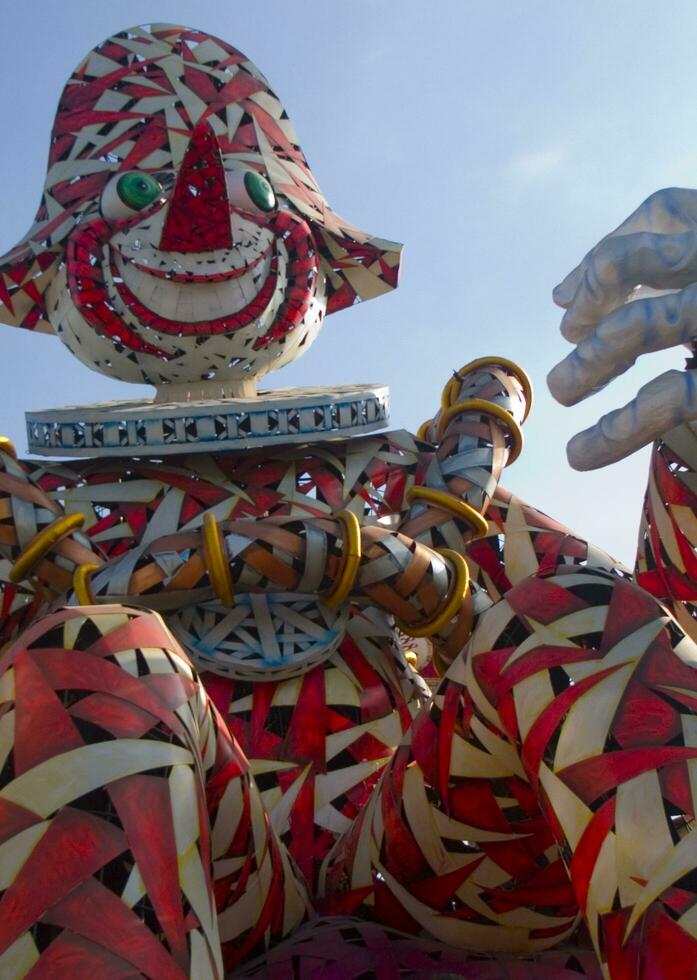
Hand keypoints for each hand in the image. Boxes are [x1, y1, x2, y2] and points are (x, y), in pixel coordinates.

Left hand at [548, 187, 696, 469]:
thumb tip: (563, 297)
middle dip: (591, 298)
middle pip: (636, 259)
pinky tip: (584, 453)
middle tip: (568, 336)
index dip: (611, 245)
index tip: (571, 296)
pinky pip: (668, 397)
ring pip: (639, 324)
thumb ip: (674, 267)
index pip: (667, 210)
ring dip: (589, 361)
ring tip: (561, 391)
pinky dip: (614, 430)